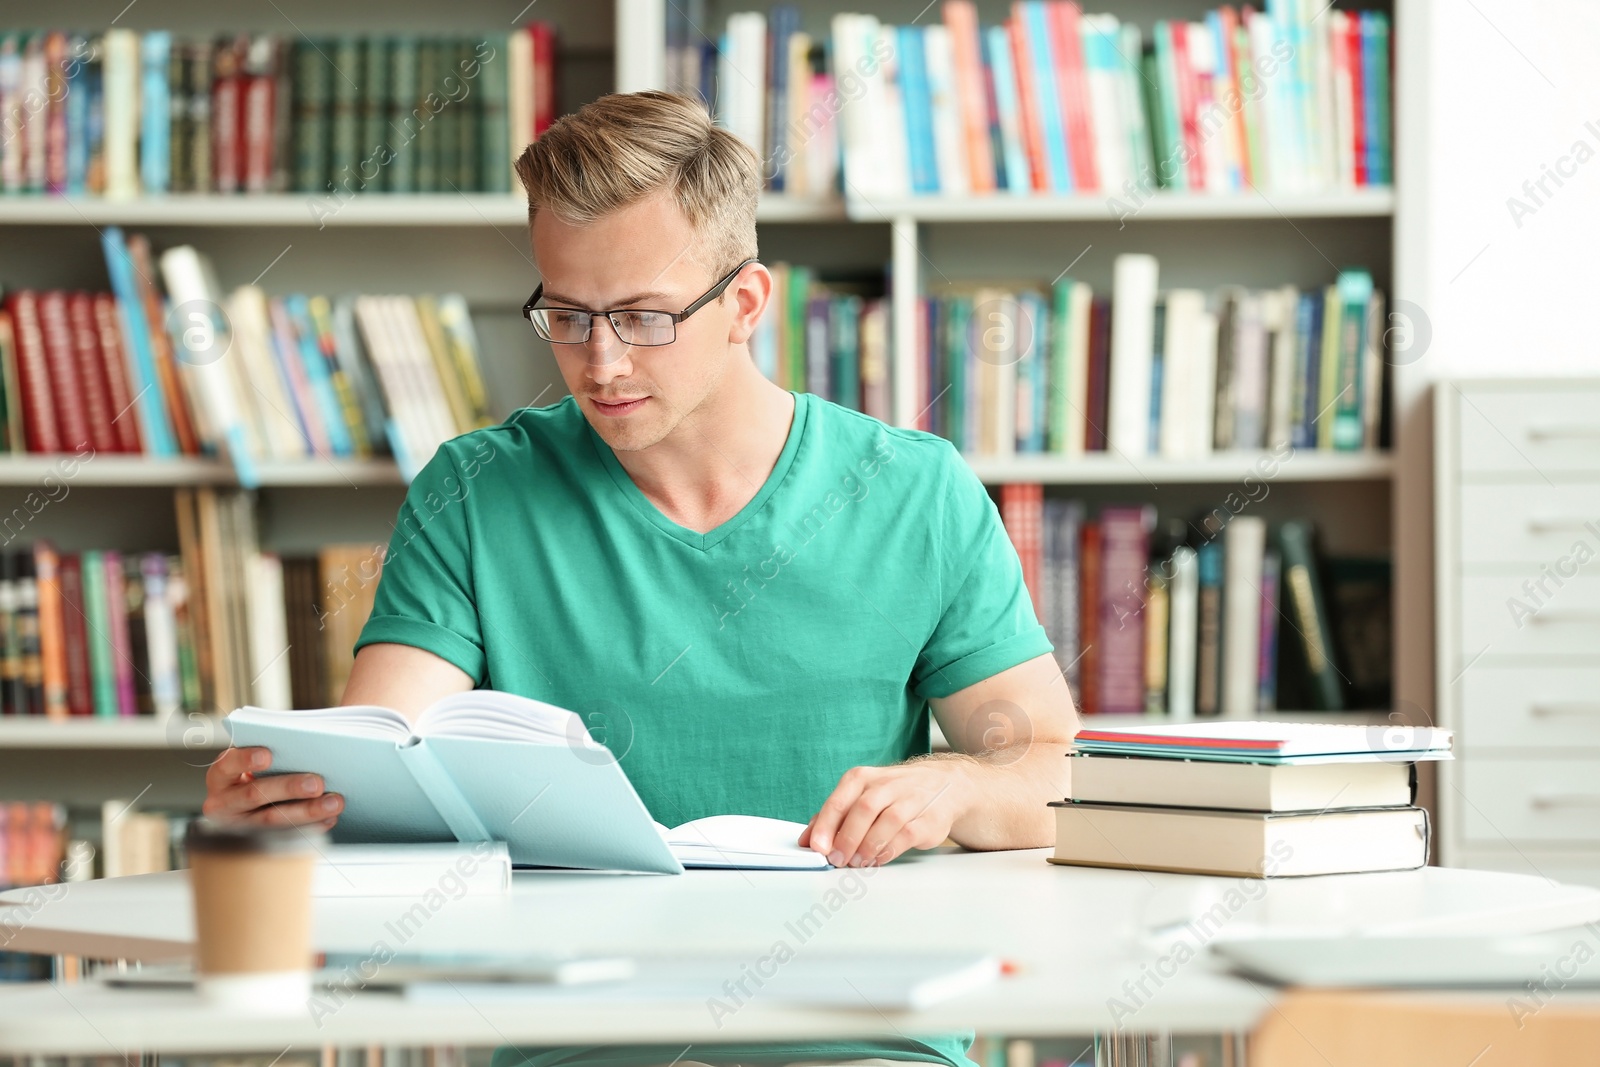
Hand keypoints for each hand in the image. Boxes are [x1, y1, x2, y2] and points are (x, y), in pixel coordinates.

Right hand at [202, 747, 343, 829]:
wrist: (242, 810)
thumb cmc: (255, 777)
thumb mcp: (252, 765)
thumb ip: (273, 758)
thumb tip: (310, 752)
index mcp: (221, 776)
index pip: (227, 765)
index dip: (245, 759)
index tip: (268, 756)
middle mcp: (223, 803)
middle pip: (255, 794)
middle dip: (289, 788)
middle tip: (317, 784)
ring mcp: (237, 826)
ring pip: (271, 820)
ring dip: (307, 811)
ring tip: (333, 803)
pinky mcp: (253, 843)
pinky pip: (283, 837)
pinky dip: (309, 827)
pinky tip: (328, 818)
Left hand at [799, 760, 973, 867]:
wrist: (945, 784)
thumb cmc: (894, 794)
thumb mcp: (861, 796)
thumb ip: (833, 818)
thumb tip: (806, 840)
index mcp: (863, 778)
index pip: (840, 799)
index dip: (826, 825)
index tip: (817, 847)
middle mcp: (887, 785)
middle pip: (863, 809)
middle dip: (847, 838)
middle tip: (837, 859)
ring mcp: (910, 800)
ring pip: (887, 821)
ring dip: (868, 846)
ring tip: (857, 862)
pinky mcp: (929, 818)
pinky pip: (907, 834)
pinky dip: (889, 850)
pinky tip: (878, 859)